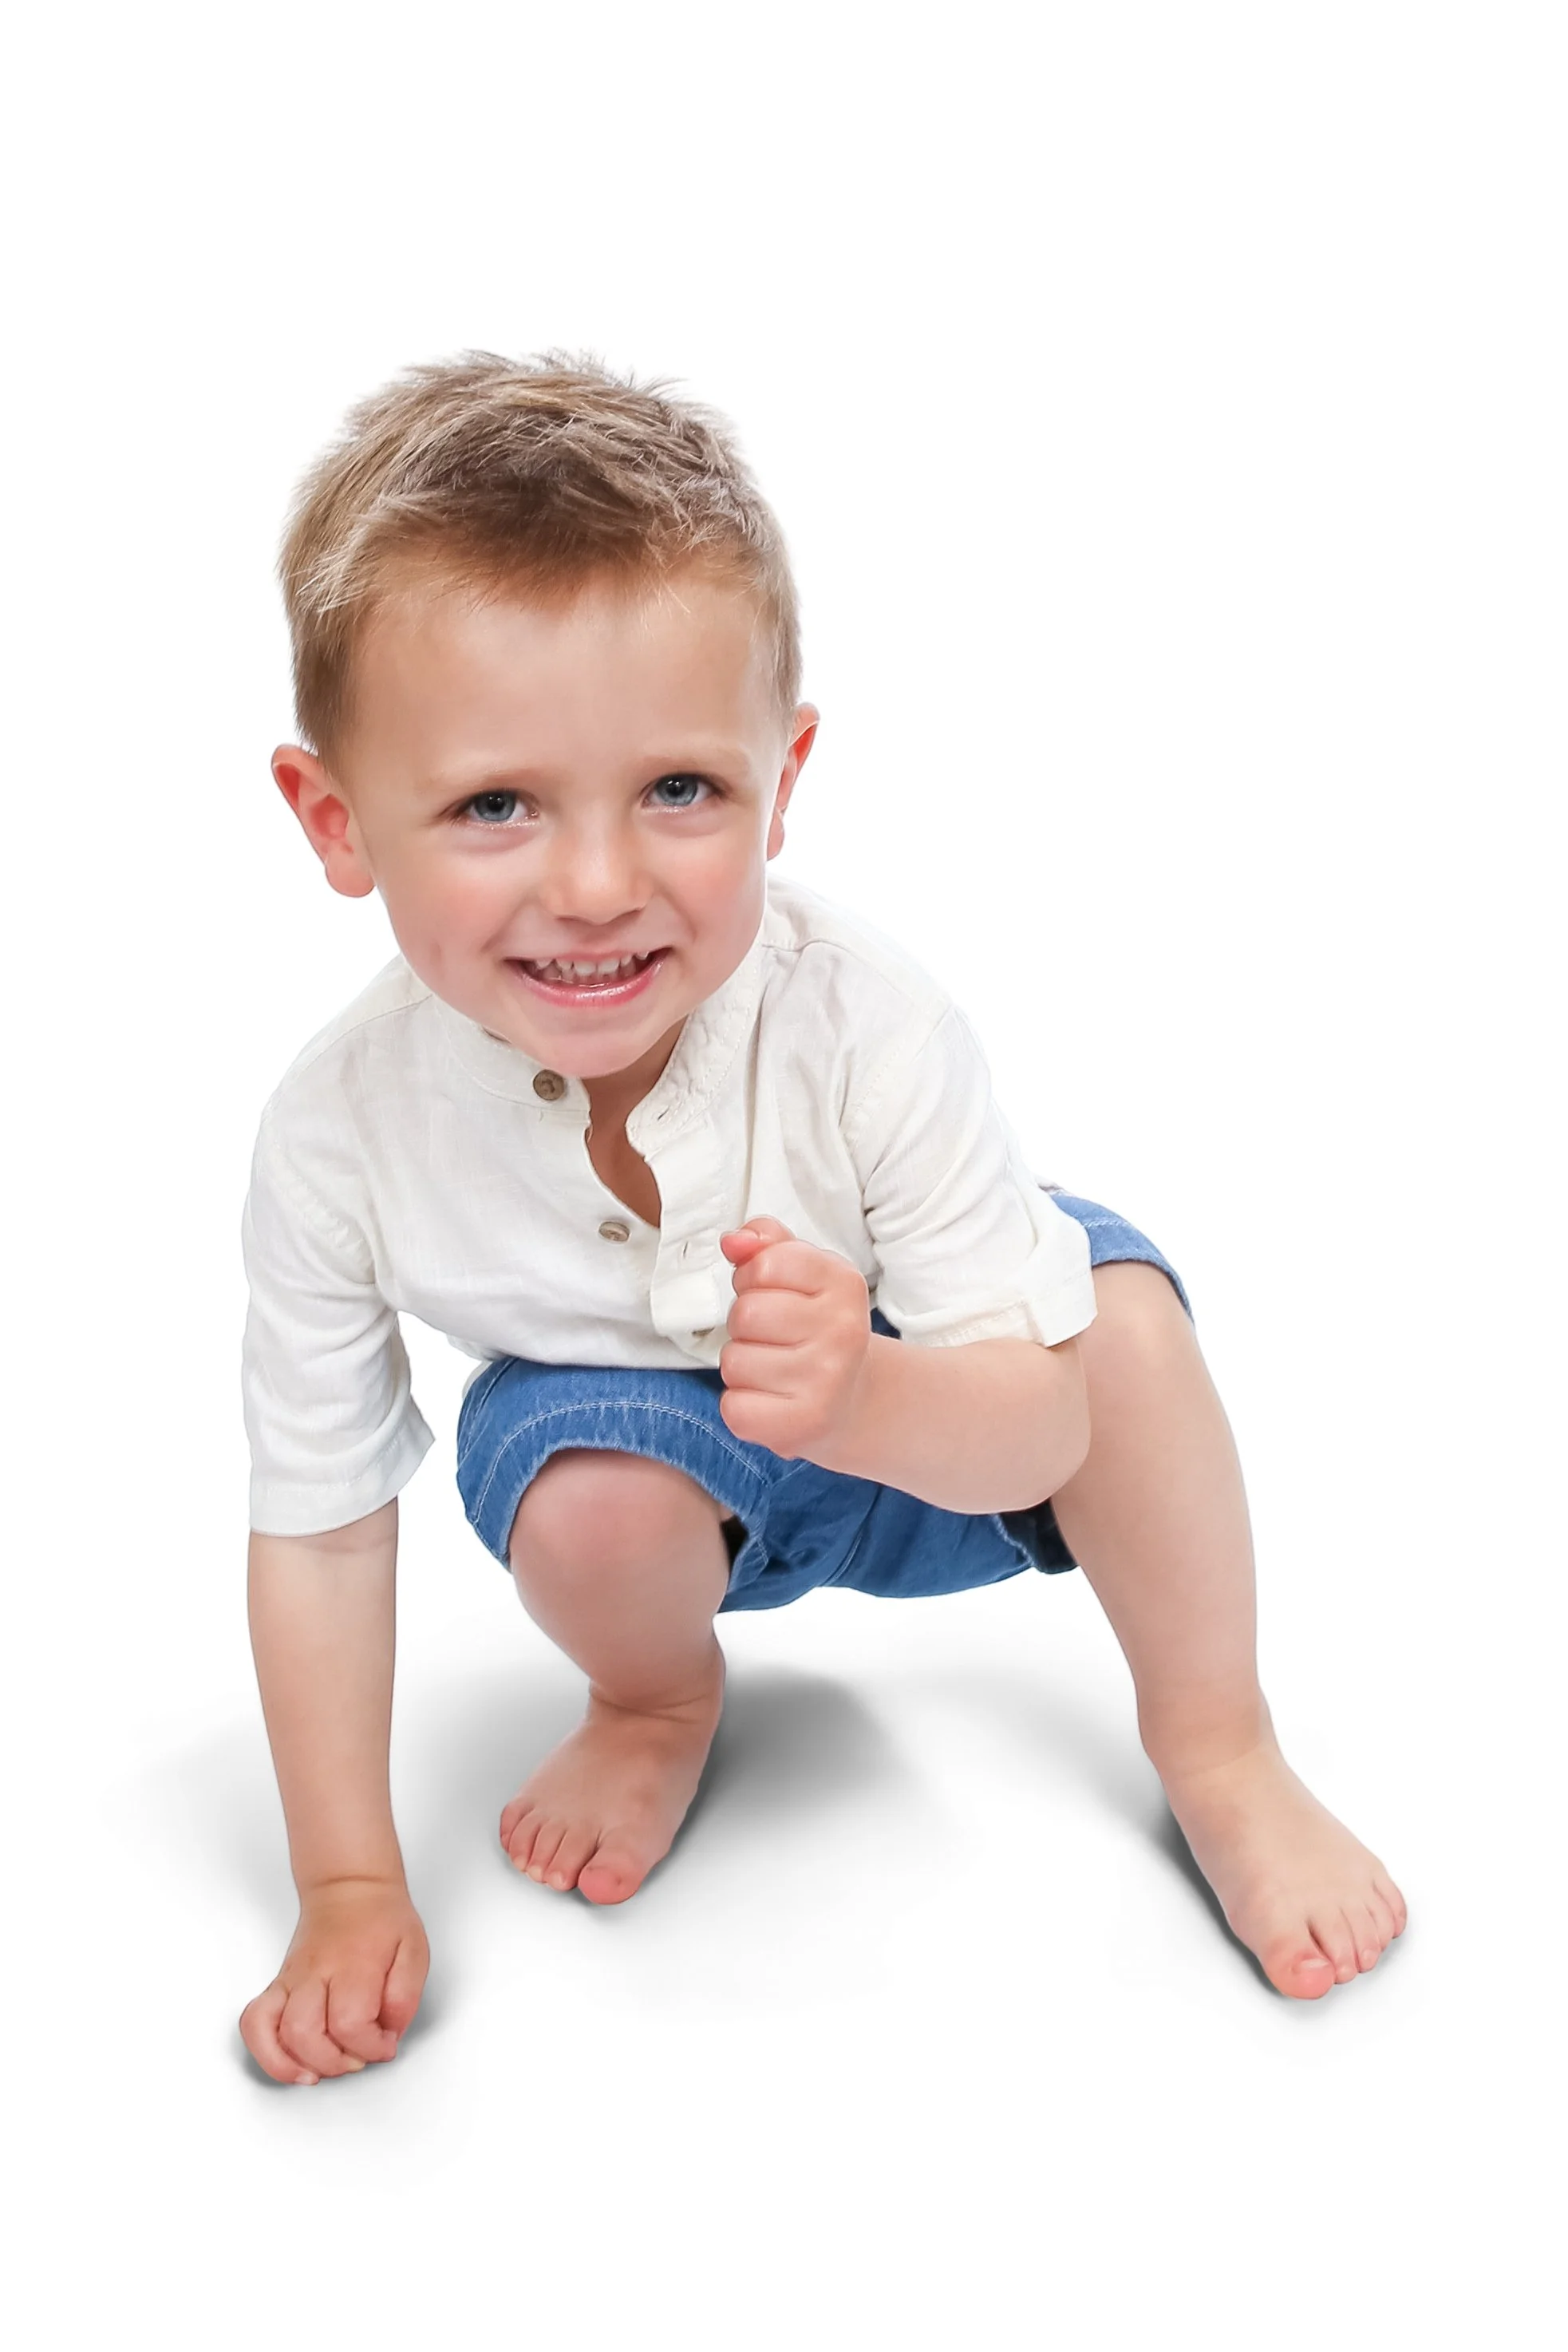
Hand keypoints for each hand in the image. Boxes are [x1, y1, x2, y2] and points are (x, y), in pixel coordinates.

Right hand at [239, 1878, 428, 2084]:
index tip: (385, 2044)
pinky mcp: (277, 1987)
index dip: (371, 2047)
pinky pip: (254, 2022)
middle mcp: (316, 1973)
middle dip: (334, 2062)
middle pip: (306, 2034)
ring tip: (320, 2071)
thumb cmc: (381, 1919)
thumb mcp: (414, 1950)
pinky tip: (289, 2065)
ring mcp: (291, 1981)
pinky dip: (265, 2052)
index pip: (350, 2023)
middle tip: (358, 2058)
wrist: (349, 1886)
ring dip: (294, 2065)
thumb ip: (405, 1997)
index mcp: (354, 1964)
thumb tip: (389, 2035)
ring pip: (273, 2031)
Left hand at [717, 1217, 872, 1461]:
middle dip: (745, 1325)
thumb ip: (766, 1244)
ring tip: (775, 1370)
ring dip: (742, 1365)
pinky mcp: (802, 1424)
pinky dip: (742, 1404)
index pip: (765, 1263)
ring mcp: (826, 1381)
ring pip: (734, 1361)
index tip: (773, 1293)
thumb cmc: (814, 1326)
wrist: (851, 1399)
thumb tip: (733, 1242)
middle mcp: (843, 1332)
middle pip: (745, 1313)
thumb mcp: (802, 1273)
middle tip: (774, 1337)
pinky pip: (733, 1406)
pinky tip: (772, 1400)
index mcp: (844, 1283)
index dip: (752, 1278)